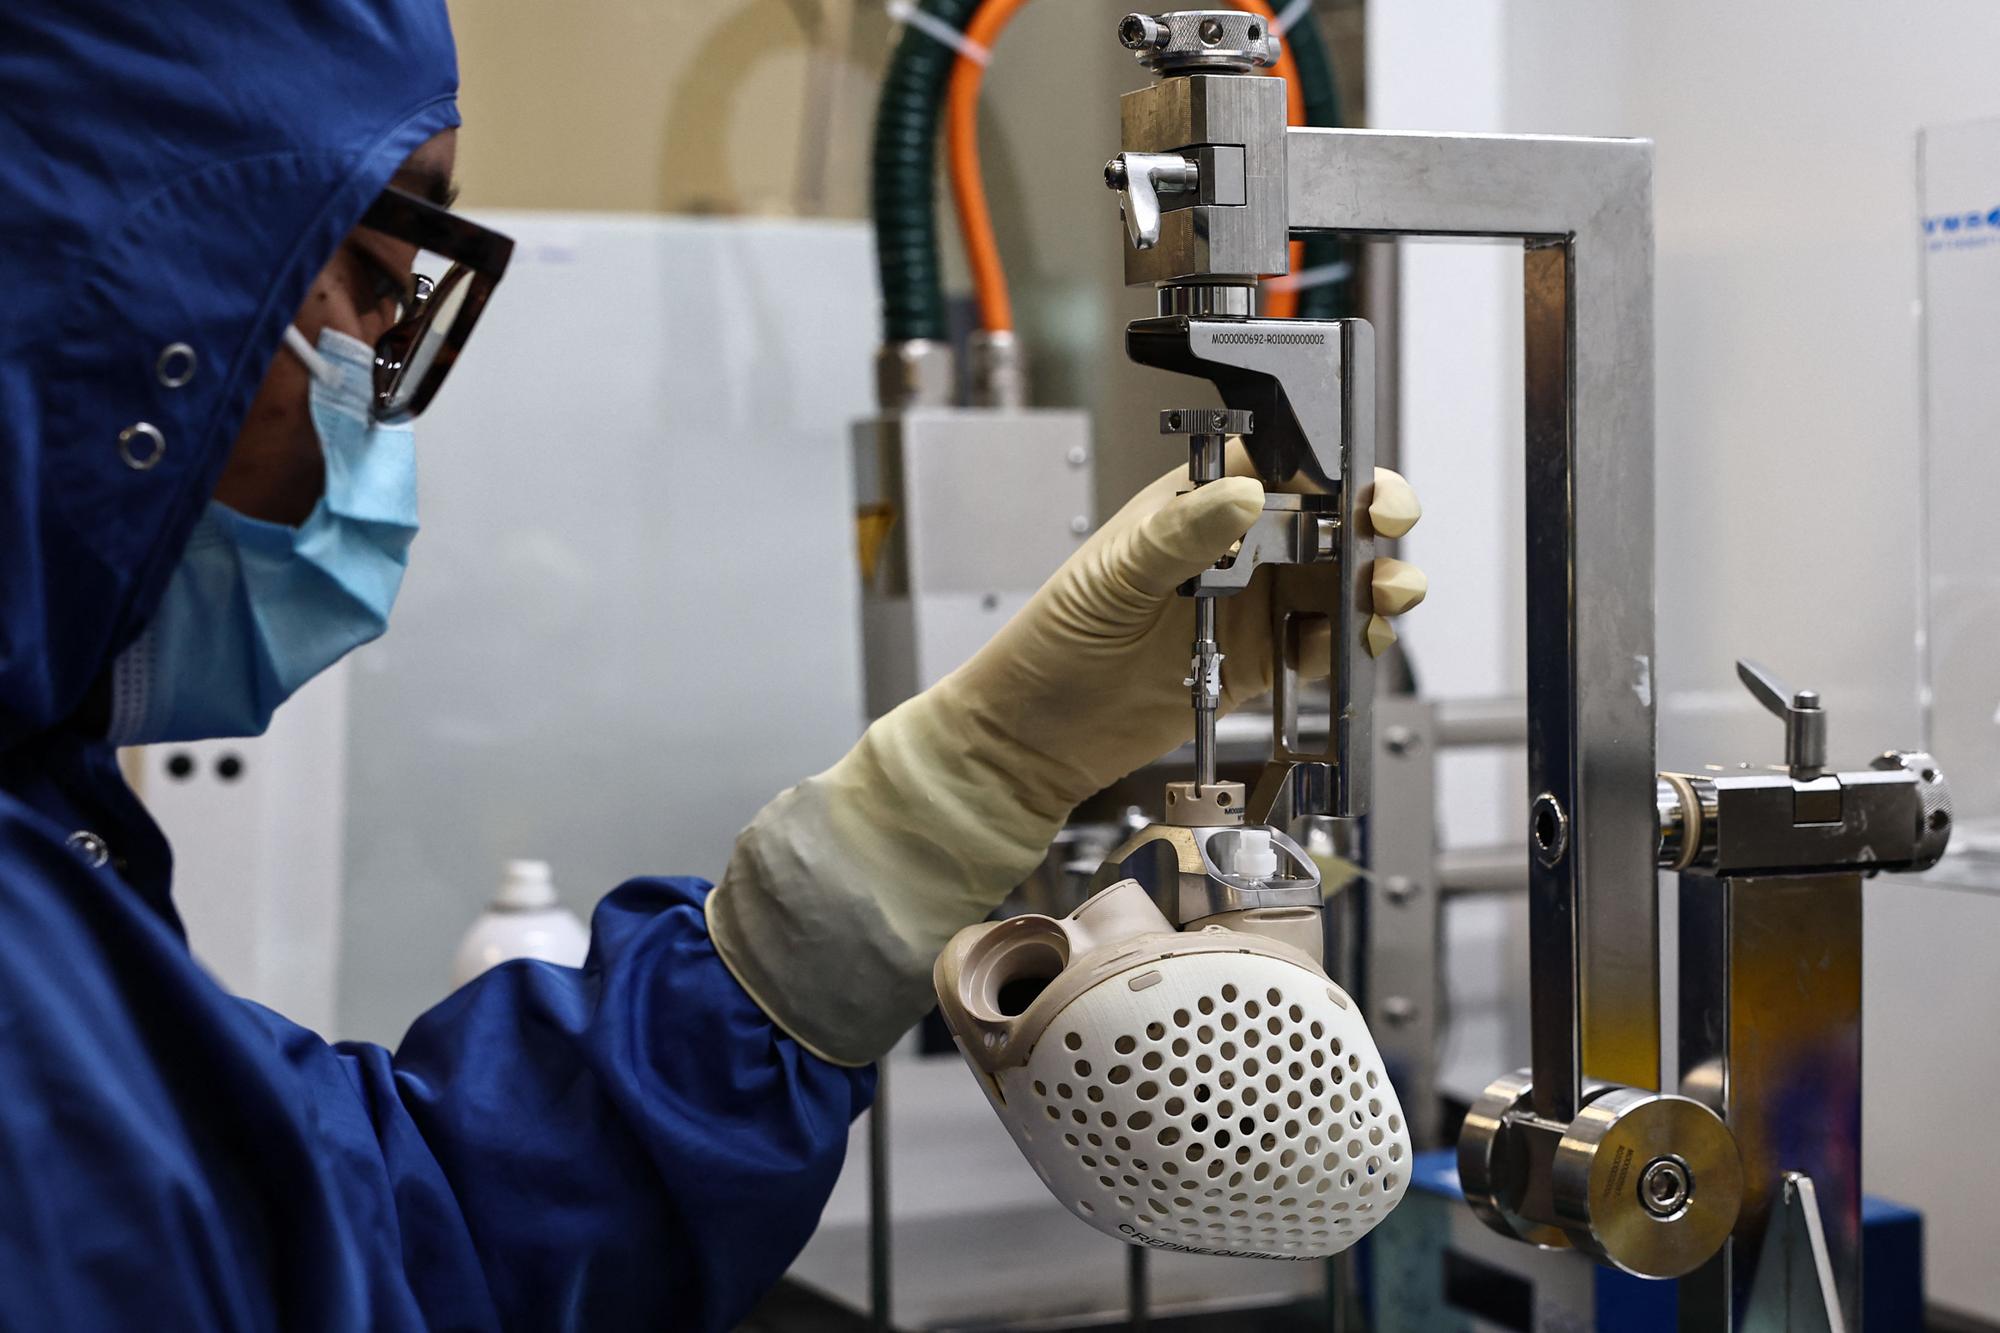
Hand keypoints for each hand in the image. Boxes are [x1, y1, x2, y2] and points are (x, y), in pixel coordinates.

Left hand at [942, 446, 1424, 821]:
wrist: (1039, 735)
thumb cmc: (1053, 641)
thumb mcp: (1112, 577)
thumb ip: (1178, 537)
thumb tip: (1241, 496)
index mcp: (1194, 506)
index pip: (1276, 463)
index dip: (1325, 463)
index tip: (1352, 481)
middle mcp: (1233, 551)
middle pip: (1325, 519)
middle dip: (1370, 517)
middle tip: (1383, 527)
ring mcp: (1250, 607)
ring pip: (1336, 582)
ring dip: (1372, 584)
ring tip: (1382, 593)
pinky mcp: (1260, 663)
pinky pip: (1320, 647)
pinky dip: (1346, 645)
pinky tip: (1347, 644)